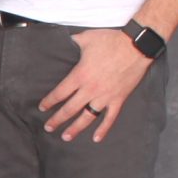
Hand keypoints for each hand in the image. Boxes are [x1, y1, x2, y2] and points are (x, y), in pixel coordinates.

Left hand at [39, 28, 153, 142]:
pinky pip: (110, 118)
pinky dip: (103, 129)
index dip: (49, 102)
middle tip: (48, 127)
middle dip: (57, 119)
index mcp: (80, 76)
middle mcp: (90, 89)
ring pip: (87, 117)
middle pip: (69, 109)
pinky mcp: (118, 99)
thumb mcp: (86, 38)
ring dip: (75, 128)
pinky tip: (96, 139)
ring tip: (66, 137)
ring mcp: (105, 96)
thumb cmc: (110, 41)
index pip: (59, 93)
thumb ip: (73, 41)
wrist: (136, 46)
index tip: (42, 108)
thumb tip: (65, 39)